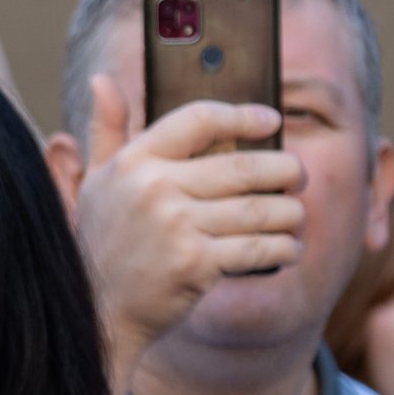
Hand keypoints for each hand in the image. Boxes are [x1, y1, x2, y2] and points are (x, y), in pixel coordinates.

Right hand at [71, 74, 303, 394]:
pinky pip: (258, 248)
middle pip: (243, 166)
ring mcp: (176, 227)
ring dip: (289, 213)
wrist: (99, 314)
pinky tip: (288, 249)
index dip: (243, 117)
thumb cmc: (102, 245)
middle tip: (298, 176)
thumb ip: (106, 129)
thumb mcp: (95, 183)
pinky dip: (283, 248)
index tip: (271, 121)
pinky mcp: (196, 264)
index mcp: (135, 162)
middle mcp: (155, 189)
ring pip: (259, 209)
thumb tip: (100, 80)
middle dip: (284, 170)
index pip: (200, 119)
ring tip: (295, 217)